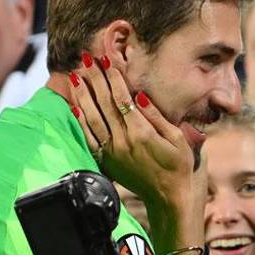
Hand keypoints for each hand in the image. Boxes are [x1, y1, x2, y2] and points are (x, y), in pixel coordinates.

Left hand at [69, 56, 205, 250]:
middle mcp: (123, 141)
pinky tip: (75, 106)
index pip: (123, 98)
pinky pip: (89, 138)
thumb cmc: (179, 165)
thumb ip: (157, 117)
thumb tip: (139, 96)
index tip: (106, 60)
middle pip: (104, 104)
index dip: (113, 77)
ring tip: (75, 76)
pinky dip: (80, 121)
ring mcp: (112, 152)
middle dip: (95, 79)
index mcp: (142, 133)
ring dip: (83, 95)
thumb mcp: (177, 139)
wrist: (168, 196)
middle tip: (86, 58)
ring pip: (92, 118)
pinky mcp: (107, 160)